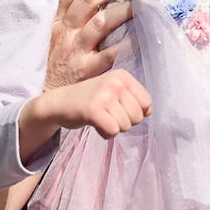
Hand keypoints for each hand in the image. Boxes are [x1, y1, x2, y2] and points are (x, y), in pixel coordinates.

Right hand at [31, 68, 151, 139]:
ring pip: (125, 126)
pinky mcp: (93, 110)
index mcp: (123, 76)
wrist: (60, 103)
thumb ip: (134, 99)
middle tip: (107, 114)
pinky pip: (113, 131)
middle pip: (137, 117)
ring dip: (113, 128)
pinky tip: (95, 125)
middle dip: (124, 122)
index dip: (135, 112)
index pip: (147, 103)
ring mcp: (103, 95)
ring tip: (100, 118)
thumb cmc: (90, 99)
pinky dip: (105, 134)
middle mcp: (115, 82)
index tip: (119, 108)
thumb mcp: (114, 91)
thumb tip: (149, 113)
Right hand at [44, 0, 132, 90]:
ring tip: (139, 6)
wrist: (47, 101)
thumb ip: (69, 19)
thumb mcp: (54, 38)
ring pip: (102, 21)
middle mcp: (66, 33)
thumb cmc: (56, 66)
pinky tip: (141, 36)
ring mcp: (77, 51)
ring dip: (124, 10)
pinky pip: (112, 52)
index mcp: (57, 23)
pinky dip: (129, 42)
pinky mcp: (89, 71)